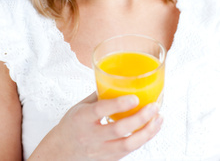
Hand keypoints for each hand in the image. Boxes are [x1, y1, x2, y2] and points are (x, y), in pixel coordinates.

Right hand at [29, 92, 162, 159]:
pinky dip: (143, 139)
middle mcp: (91, 136)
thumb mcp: (80, 107)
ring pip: (128, 145)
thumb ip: (100, 96)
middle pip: (119, 129)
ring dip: (147, 131)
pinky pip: (129, 151)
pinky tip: (151, 129)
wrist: (60, 152)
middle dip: (140, 118)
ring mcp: (101, 150)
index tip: (135, 97)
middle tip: (154, 106)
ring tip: (159, 118)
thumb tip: (119, 80)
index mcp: (82, 118)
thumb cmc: (71, 126)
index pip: (101, 110)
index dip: (119, 104)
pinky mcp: (109, 159)